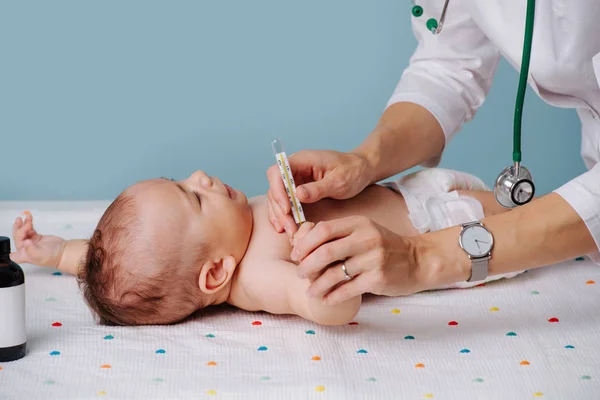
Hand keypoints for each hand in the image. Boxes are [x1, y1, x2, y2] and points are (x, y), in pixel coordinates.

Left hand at [11, 213, 65, 266]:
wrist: (62, 251)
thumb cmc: (52, 256)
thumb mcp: (40, 255)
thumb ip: (31, 249)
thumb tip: (26, 242)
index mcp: (23, 255)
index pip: (12, 254)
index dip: (8, 249)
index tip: (12, 240)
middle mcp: (25, 249)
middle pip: (17, 238)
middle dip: (18, 229)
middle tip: (21, 221)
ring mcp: (30, 242)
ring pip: (23, 232)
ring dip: (24, 224)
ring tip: (27, 217)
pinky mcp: (36, 237)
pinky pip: (29, 229)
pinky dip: (29, 224)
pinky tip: (29, 219)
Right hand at [267, 149, 372, 236]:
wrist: (361, 170)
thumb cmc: (353, 171)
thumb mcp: (339, 181)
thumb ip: (319, 188)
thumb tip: (297, 194)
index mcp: (302, 160)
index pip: (277, 172)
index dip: (277, 191)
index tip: (287, 209)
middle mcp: (295, 168)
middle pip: (274, 188)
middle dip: (279, 209)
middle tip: (289, 228)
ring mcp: (295, 179)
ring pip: (277, 198)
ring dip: (280, 215)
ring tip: (290, 232)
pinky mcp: (298, 190)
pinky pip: (285, 203)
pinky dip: (284, 215)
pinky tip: (286, 227)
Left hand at [290, 216, 426, 304]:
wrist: (418, 260)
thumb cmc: (384, 246)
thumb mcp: (364, 231)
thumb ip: (339, 234)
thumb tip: (304, 243)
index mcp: (358, 224)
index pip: (323, 230)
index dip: (305, 243)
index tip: (296, 254)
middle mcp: (366, 239)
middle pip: (325, 252)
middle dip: (307, 265)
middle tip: (299, 273)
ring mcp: (373, 259)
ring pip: (335, 274)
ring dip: (317, 285)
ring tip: (310, 291)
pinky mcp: (378, 279)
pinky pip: (348, 290)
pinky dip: (333, 296)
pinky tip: (325, 300)